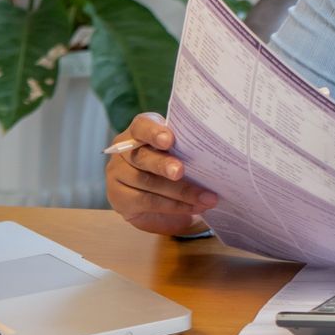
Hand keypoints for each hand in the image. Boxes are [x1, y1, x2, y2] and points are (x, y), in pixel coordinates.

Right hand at [104, 112, 217, 235]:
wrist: (157, 199)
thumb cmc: (173, 164)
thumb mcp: (180, 152)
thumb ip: (188, 148)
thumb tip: (217, 154)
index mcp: (140, 131)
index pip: (142, 126)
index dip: (154, 132)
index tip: (169, 140)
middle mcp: (124, 150)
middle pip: (142, 156)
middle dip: (164, 165)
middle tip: (181, 171)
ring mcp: (117, 174)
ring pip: (147, 182)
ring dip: (180, 192)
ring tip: (207, 198)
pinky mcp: (119, 198)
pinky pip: (147, 201)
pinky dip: (175, 206)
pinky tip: (194, 208)